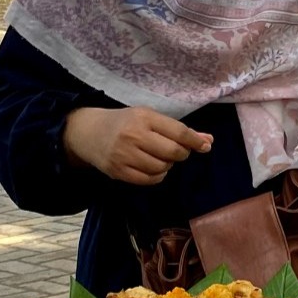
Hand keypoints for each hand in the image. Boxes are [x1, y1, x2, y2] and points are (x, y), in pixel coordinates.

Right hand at [63, 107, 212, 185]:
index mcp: (144, 117)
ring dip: (168, 165)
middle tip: (176, 151)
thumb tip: (208, 141)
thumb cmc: (125, 122)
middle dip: (181, 154)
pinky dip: (157, 176)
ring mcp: (124, 155)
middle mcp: (133, 135)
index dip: (195, 141)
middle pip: (172, 152)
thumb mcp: (150, 118)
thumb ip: (178, 130)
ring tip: (160, 157)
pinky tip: (153, 167)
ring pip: (162, 168)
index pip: (178, 132)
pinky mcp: (118, 171)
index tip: (206, 146)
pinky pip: (149, 180)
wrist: (88, 132)